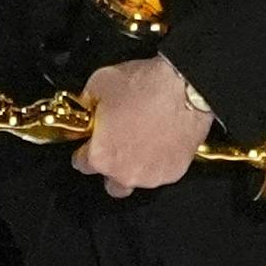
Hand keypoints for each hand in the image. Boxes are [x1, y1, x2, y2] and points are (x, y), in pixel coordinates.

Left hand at [77, 56, 201, 196]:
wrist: (184, 86)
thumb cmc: (145, 87)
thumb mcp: (100, 83)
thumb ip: (88, 103)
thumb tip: (87, 106)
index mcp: (100, 156)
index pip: (82, 164)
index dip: (85, 148)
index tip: (91, 140)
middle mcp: (124, 172)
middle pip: (110, 182)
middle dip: (110, 165)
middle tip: (116, 143)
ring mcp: (151, 176)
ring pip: (137, 179)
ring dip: (135, 165)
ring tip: (141, 140)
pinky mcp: (174, 172)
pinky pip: (160, 172)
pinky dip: (158, 161)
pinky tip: (159, 141)